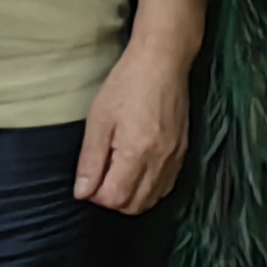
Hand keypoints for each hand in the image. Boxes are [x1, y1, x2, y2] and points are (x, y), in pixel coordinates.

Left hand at [75, 38, 191, 212]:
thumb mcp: (99, 118)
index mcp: (136, 152)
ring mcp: (175, 157)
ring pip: (152, 200)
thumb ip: (90, 160)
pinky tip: (138, 171)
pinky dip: (150, 189)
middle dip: (113, 200)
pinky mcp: (183, 151)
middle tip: (101, 177)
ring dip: (132, 197)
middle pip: (135, 206)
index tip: (89, 179)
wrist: (164, 60)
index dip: (96, 195)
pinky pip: (167, 186)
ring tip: (117, 174)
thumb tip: (82, 192)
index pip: (115, 198)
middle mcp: (160, 160)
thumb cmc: (127, 83)